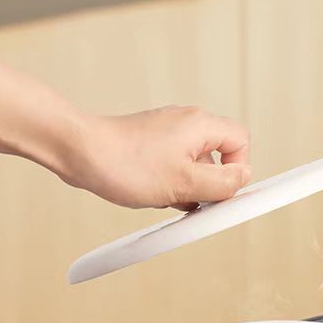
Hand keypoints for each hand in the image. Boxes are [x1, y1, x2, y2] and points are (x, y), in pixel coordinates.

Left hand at [60, 105, 250, 209]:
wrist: (79, 152)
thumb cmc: (126, 164)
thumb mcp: (185, 183)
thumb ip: (222, 184)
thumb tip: (243, 180)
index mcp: (200, 125)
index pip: (241, 142)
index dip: (238, 171)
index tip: (220, 192)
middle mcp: (186, 123)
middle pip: (218, 157)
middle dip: (208, 184)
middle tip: (191, 199)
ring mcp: (166, 133)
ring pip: (194, 166)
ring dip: (186, 188)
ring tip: (164, 195)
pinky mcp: (150, 144)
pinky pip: (173, 167)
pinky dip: (169, 184)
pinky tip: (152, 193)